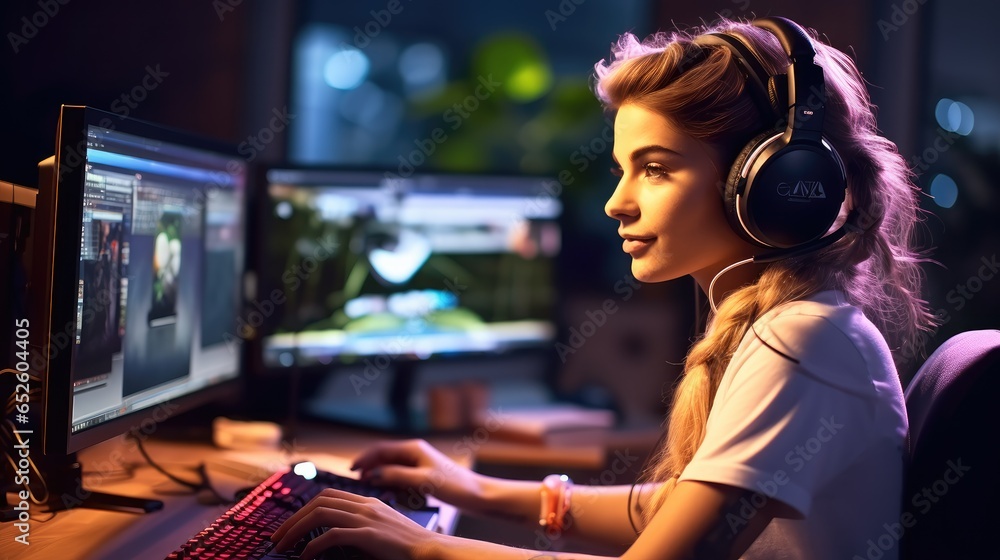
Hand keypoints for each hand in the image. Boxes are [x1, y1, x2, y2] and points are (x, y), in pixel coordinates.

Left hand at [270, 488, 438, 559]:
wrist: (431, 550)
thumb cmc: (407, 547)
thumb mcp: (382, 529)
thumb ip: (361, 526)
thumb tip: (332, 536)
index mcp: (368, 502)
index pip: (328, 495)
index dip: (304, 507)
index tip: (289, 524)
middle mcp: (365, 505)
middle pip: (318, 502)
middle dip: (292, 518)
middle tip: (276, 537)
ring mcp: (367, 518)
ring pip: (320, 514)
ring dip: (295, 530)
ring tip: (282, 546)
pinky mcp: (369, 534)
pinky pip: (332, 535)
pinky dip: (313, 545)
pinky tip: (305, 556)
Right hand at [351, 439, 485, 512]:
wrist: (478, 495)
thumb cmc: (455, 486)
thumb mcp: (423, 481)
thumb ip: (396, 476)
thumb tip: (373, 475)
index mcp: (414, 449)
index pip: (381, 449)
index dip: (364, 458)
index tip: (351, 469)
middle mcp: (415, 453)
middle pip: (385, 456)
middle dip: (370, 466)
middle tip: (356, 478)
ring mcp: (420, 463)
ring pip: (392, 466)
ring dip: (379, 473)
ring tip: (368, 484)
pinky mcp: (424, 475)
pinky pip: (401, 475)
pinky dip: (391, 480)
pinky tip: (388, 490)